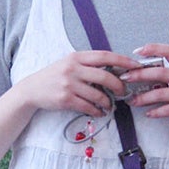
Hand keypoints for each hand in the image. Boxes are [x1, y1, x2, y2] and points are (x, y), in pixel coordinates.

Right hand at [19, 50, 142, 116]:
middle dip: (118, 85)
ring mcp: (68, 84)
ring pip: (98, 94)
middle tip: (124, 91)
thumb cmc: (55, 76)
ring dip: (108, 102)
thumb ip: (89, 64)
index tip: (136, 65)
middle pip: (104, 76)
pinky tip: (99, 111)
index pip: (104, 56)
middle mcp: (73, 69)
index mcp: (77, 57)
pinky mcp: (65, 99)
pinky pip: (88, 106)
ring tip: (110, 105)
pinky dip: (97, 110)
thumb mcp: (70, 63)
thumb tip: (116, 69)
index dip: (122, 60)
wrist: (32, 89)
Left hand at [121, 44, 168, 134]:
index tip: (137, 51)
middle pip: (161, 72)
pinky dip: (157, 112)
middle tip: (125, 78)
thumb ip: (168, 76)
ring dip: (144, 97)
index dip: (153, 48)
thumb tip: (140, 74)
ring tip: (132, 101)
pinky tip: (148, 114)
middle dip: (140, 74)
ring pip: (162, 93)